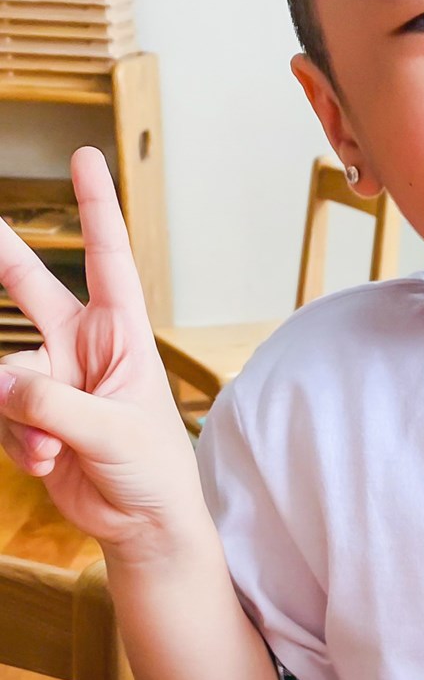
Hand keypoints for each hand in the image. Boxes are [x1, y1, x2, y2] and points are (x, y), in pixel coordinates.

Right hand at [0, 146, 203, 556]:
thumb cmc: (152, 469)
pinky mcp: (29, 416)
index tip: (85, 156)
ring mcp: (52, 380)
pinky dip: (19, 443)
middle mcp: (83, 347)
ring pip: (5, 375)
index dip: (97, 207)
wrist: (141, 523)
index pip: (108, 258)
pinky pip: (1, 416)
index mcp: (122, 334)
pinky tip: (47, 465)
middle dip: (2, 254)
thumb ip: (55, 406)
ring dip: (24, 419)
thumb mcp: (115, 433)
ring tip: (56, 451)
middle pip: (30, 287)